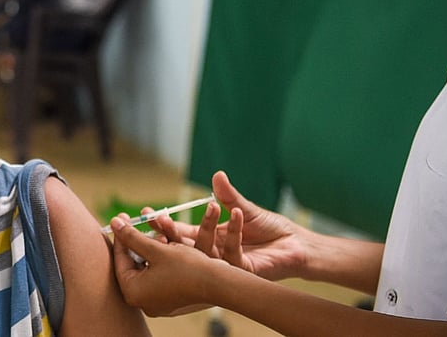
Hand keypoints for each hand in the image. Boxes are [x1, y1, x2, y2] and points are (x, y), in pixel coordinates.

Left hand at [110, 216, 215, 316]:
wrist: (219, 284)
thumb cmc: (186, 267)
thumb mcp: (156, 248)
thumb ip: (132, 237)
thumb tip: (115, 223)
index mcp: (133, 292)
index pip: (120, 259)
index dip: (121, 235)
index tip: (121, 217)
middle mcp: (142, 301)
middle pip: (133, 263)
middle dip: (138, 240)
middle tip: (136, 220)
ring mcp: (156, 302)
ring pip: (147, 267)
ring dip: (151, 247)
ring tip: (161, 232)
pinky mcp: (170, 299)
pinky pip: (159, 275)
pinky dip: (162, 259)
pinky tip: (169, 244)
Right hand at [150, 171, 309, 280]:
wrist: (296, 246)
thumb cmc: (271, 229)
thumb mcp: (246, 209)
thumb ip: (229, 196)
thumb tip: (216, 175)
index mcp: (211, 238)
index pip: (182, 233)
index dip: (165, 225)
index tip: (149, 213)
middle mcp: (213, 253)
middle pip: (185, 246)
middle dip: (170, 233)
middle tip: (156, 219)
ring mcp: (225, 265)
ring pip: (205, 251)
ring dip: (203, 229)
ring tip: (207, 209)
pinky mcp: (241, 271)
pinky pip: (233, 253)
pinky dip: (235, 232)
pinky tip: (236, 214)